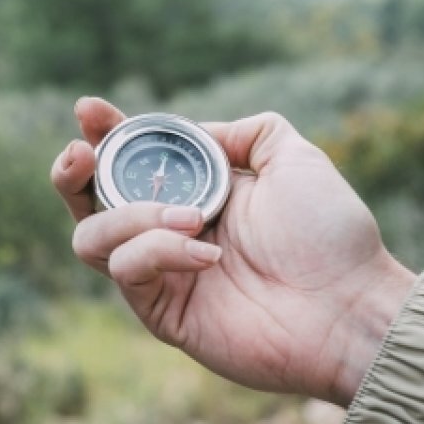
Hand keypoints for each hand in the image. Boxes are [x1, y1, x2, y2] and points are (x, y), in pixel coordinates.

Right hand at [50, 98, 416, 406]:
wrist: (351, 306)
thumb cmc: (332, 237)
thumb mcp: (295, 158)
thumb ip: (248, 132)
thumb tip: (198, 131)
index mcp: (194, 195)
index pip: (130, 162)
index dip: (102, 134)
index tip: (90, 110)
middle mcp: (167, 233)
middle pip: (87, 203)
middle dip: (72, 173)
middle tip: (82, 154)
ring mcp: (161, 275)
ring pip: (92, 238)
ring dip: (129, 214)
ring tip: (191, 216)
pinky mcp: (161, 313)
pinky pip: (127, 270)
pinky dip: (159, 250)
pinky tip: (208, 253)